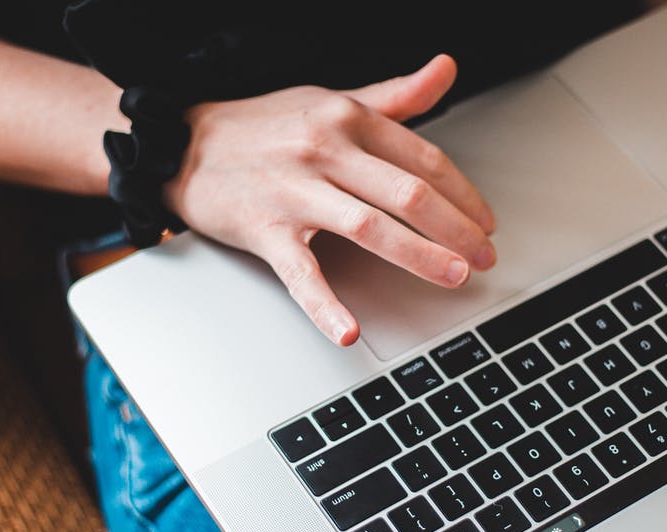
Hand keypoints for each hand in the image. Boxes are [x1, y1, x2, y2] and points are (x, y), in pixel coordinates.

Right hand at [163, 54, 495, 345]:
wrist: (181, 146)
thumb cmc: (261, 127)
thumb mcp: (328, 100)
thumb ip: (393, 96)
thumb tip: (446, 68)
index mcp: (346, 118)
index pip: (423, 158)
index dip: (463, 194)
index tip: (485, 221)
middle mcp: (324, 149)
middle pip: (408, 192)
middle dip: (456, 229)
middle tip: (483, 258)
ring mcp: (294, 191)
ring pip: (370, 226)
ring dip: (419, 256)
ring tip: (453, 277)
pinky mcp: (264, 228)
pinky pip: (300, 271)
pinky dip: (324, 304)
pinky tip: (346, 328)